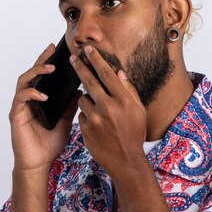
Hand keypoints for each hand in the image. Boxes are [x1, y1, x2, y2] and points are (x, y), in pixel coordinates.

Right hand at [9, 44, 79, 172]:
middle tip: (52, 50)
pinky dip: (32, 94)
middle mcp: (28, 100)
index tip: (58, 49)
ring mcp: (21, 106)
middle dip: (41, 59)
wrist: (39, 163)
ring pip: (24, 81)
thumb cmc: (50, 144)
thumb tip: (81, 89)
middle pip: (32, 73)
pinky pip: (21, 98)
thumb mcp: (66, 121)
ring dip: (36, 72)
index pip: (43, 76)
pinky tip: (43, 95)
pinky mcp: (16, 115)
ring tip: (50, 68)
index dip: (48, 61)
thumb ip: (71, 105)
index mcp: (40, 99)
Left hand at [71, 45, 146, 175]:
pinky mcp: (85, 130)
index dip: (96, 60)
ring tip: (98, 110)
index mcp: (122, 101)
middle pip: (89, 81)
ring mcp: (95, 119)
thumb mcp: (139, 111)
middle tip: (72, 58)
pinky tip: (97, 125)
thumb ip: (129, 91)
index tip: (88, 50)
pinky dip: (87, 117)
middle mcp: (107, 107)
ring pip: (82, 99)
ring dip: (87, 100)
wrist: (125, 160)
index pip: (106, 74)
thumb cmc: (134, 134)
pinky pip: (81, 115)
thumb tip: (119, 73)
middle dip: (80, 67)